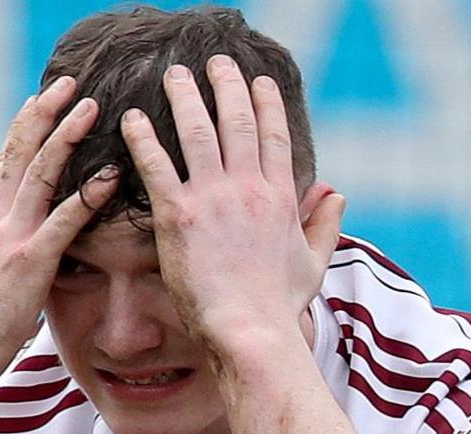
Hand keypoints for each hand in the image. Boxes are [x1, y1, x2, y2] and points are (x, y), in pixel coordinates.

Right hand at [0, 76, 120, 385]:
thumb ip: (14, 254)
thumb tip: (34, 251)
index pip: (6, 160)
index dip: (24, 124)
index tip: (42, 96)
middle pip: (22, 151)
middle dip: (46, 112)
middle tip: (70, 82)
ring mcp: (14, 238)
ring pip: (42, 172)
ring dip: (68, 135)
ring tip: (92, 107)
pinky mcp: (31, 263)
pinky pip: (63, 221)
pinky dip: (88, 195)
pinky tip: (111, 176)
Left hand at [119, 56, 345, 361]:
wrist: (252, 333)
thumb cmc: (279, 308)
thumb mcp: (313, 263)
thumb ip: (325, 224)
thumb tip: (338, 194)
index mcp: (280, 198)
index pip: (275, 136)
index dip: (266, 104)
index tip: (258, 81)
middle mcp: (249, 188)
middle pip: (237, 121)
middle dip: (226, 86)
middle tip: (214, 63)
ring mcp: (214, 199)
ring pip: (198, 131)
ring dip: (184, 97)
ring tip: (174, 76)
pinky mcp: (180, 216)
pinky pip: (158, 166)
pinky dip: (144, 138)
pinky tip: (132, 118)